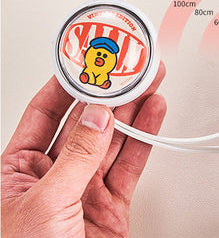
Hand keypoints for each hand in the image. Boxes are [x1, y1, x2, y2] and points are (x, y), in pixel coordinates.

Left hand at [1, 64, 165, 237]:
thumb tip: (94, 117)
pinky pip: (131, 163)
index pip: (45, 112)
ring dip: (133, 109)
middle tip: (127, 69)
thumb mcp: (44, 205)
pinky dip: (145, 138)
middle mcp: (53, 174)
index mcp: (18, 170)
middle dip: (110, 92)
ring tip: (148, 82)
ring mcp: (85, 187)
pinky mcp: (111, 203)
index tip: (87, 61)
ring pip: (114, 138)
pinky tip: (152, 115)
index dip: (67, 84)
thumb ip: (74, 157)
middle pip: (86, 120)